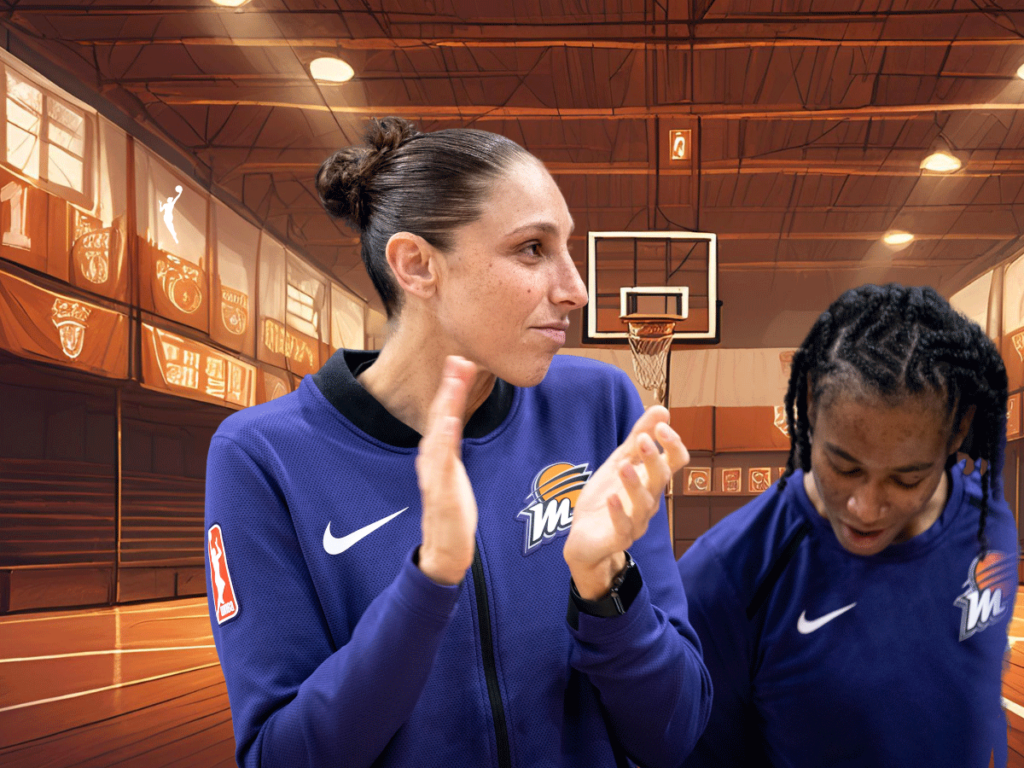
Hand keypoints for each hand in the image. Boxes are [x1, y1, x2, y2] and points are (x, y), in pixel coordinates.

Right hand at [416, 356, 478, 585]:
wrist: (445, 549)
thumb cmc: (451, 513)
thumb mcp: (454, 474)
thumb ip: (450, 450)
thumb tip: (450, 428)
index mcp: (438, 454)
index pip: (446, 415)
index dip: (452, 388)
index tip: (461, 361)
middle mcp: (432, 460)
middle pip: (441, 416)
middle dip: (450, 387)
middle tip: (459, 358)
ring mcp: (435, 474)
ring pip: (440, 432)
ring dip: (448, 404)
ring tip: (455, 380)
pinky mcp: (439, 492)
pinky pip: (440, 462)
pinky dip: (444, 440)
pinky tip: (450, 422)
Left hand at [563, 406, 688, 599]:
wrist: (586, 539)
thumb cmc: (607, 497)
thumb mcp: (619, 463)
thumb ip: (638, 438)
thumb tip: (662, 409)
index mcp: (651, 480)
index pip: (675, 461)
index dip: (672, 444)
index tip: (661, 426)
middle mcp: (649, 500)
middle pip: (661, 479)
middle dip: (654, 459)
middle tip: (644, 439)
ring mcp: (636, 520)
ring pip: (643, 503)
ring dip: (634, 483)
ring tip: (623, 465)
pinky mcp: (618, 537)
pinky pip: (623, 527)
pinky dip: (619, 512)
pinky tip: (612, 498)